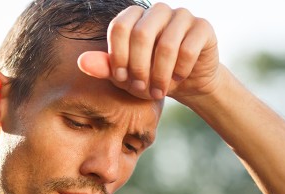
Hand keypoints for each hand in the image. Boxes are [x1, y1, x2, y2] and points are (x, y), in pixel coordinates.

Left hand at [78, 3, 219, 100]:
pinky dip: (181, 70)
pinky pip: (188, 49)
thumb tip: (82, 62)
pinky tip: (178, 79)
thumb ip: (105, 67)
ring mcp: (182, 15)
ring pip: (167, 44)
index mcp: (135, 16)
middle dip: (139, 68)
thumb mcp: (125, 76)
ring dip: (161, 74)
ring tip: (159, 91)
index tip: (123, 79)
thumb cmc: (150, 76)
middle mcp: (158, 11)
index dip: (118, 56)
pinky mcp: (202, 27)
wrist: (185, 83)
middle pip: (141, 34)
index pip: (119, 27)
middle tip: (141, 89)